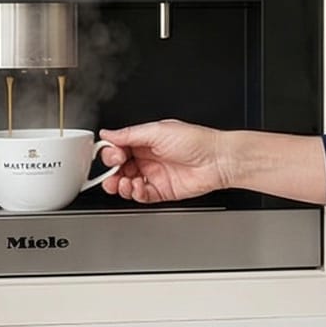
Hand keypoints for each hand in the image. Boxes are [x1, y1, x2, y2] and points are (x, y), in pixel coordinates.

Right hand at [95, 120, 228, 203]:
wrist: (217, 160)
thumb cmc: (196, 141)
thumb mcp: (158, 131)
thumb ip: (130, 134)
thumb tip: (107, 134)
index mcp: (146, 140)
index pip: (119, 148)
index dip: (112, 153)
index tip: (112, 156)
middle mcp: (148, 158)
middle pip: (120, 168)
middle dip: (112, 172)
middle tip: (114, 172)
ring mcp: (154, 175)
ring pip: (127, 183)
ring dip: (121, 185)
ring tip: (124, 183)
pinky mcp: (161, 191)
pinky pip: (141, 195)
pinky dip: (135, 194)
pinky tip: (138, 187)